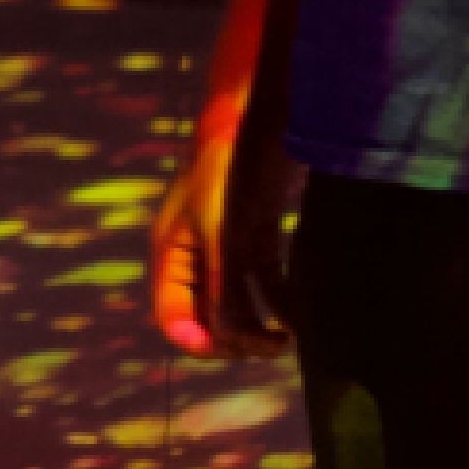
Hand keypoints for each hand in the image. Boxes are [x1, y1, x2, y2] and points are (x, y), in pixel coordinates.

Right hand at [152, 127, 298, 355]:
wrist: (255, 119)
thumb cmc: (226, 170)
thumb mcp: (221, 231)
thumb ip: (222, 283)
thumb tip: (226, 335)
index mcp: (171, 256)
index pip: (174, 319)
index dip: (199, 342)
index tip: (232, 349)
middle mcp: (195, 258)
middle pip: (207, 317)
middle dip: (234, 339)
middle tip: (268, 347)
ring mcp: (226, 248)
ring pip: (238, 304)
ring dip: (258, 326)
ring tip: (284, 340)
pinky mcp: (255, 237)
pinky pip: (264, 283)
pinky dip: (279, 303)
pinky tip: (298, 318)